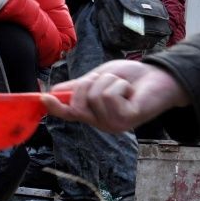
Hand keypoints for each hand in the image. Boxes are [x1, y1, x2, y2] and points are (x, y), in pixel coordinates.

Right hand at [41, 60, 189, 133]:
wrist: (157, 77)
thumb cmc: (129, 78)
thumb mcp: (97, 78)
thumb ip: (76, 86)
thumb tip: (52, 91)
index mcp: (91, 114)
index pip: (67, 113)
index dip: (54, 107)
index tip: (42, 98)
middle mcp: (100, 122)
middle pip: (77, 102)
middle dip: (88, 83)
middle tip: (106, 80)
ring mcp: (112, 123)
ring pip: (94, 96)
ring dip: (108, 81)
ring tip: (123, 86)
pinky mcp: (125, 119)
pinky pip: (109, 95)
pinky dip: (119, 85)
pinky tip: (130, 91)